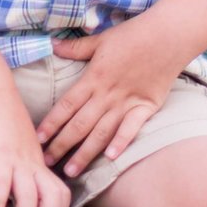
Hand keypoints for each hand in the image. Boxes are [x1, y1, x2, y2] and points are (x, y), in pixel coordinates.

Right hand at [0, 100, 71, 206]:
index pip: (60, 194)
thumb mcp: (19, 144)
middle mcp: (33, 163)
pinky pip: (2, 186)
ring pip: (29, 199)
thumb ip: (22, 162)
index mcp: (39, 162)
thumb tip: (16, 182)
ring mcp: (17, 160)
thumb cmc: (2, 118)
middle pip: (51, 201)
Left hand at [39, 24, 183, 176]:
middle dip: (61, 146)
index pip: (66, 105)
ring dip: (85, 153)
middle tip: (46, 164)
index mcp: (93, 78)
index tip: (37, 139)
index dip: (51, 123)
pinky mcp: (146, 106)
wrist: (169, 36)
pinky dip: (122, 142)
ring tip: (71, 171)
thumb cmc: (133, 35)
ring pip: (101, 132)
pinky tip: (110, 158)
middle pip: (79, 125)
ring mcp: (127, 102)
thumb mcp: (100, 39)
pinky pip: (132, 128)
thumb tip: (52, 45)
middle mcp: (107, 94)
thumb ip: (75, 48)